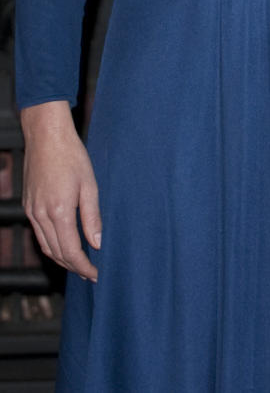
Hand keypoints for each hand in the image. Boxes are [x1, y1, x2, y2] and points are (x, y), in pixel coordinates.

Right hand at [21, 101, 100, 280]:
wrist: (46, 137)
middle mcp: (41, 215)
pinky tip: (64, 244)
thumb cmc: (72, 156)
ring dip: (62, 259)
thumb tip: (98, 244)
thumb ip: (92, 217)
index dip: (84, 267)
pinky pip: (39, 234)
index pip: (71, 251)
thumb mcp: (90, 185)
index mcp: (59, 211)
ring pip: (46, 246)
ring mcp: (32, 211)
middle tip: (91, 273)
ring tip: (80, 264)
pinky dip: (52, 244)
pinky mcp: (29, 206)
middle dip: (74, 267)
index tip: (97, 275)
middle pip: (57, 253)